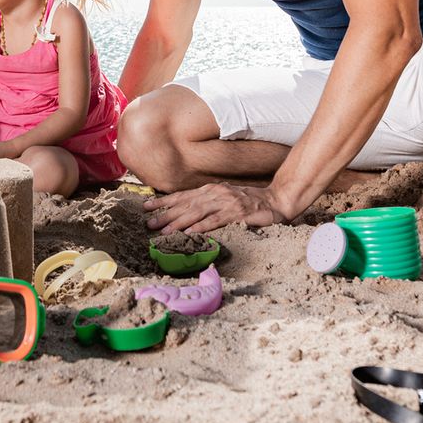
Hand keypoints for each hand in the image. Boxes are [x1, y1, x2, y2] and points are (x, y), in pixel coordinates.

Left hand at [144, 183, 286, 233]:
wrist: (277, 200)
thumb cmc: (249, 203)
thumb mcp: (224, 200)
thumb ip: (207, 205)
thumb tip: (185, 215)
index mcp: (210, 190)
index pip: (183, 196)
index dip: (164, 202)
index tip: (146, 207)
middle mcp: (216, 193)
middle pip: (186, 204)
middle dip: (166, 214)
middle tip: (149, 224)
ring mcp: (227, 202)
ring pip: (198, 212)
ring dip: (180, 222)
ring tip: (165, 231)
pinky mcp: (238, 212)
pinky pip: (217, 220)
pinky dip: (203, 226)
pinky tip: (191, 232)